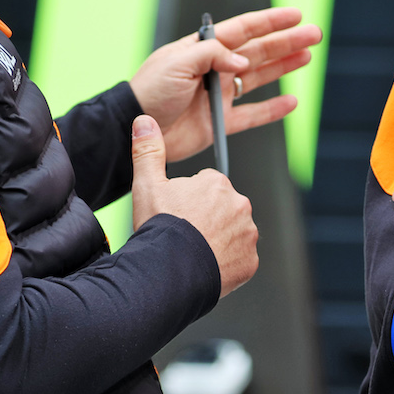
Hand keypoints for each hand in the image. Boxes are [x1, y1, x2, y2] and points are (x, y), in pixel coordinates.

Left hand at [129, 6, 321, 161]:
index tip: (296, 15)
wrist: (135, 127)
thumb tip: (244, 61)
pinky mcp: (220, 122)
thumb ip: (212, 55)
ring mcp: (219, 95)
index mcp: (203, 49)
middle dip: (287, 41)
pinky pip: (252, 115)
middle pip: (259, 51)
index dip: (270, 21)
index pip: (243, 29)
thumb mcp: (177, 63)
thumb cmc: (149, 91)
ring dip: (284, 66)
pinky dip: (272, 109)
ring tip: (307, 56)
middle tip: (315, 34)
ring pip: (260, 78)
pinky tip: (291, 101)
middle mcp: (215, 68)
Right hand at [130, 115, 258, 297]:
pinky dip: (226, 262)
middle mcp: (239, 204)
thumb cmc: (159, 229)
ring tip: (192, 251)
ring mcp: (248, 234)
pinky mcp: (250, 261)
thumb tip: (144, 119)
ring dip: (218, 240)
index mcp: (217, 183)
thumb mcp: (147, 184)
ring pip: (232, 233)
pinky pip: (239, 258)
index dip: (187, 201)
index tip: (176, 214)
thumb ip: (148, 150)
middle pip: (221, 209)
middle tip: (184, 234)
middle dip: (206, 219)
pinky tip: (205, 265)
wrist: (168, 274)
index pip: (205, 187)